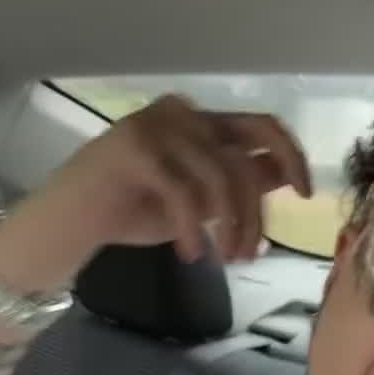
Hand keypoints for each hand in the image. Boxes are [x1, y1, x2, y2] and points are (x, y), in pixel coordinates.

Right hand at [29, 93, 312, 262]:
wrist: (68, 223)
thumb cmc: (132, 211)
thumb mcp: (198, 200)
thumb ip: (236, 183)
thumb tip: (283, 176)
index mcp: (201, 121)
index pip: (262, 126)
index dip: (292, 157)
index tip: (305, 195)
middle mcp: (182, 114)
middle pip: (245, 158)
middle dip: (256, 212)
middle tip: (249, 255)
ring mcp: (156, 127)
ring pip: (220, 178)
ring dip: (229, 228)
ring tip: (223, 260)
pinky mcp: (134, 150)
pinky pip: (184, 194)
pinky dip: (193, 229)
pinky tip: (190, 253)